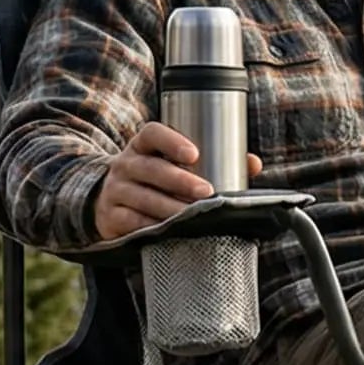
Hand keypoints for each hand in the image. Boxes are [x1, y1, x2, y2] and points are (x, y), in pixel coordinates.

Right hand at [92, 120, 263, 239]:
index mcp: (143, 145)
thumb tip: (253, 163)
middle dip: (180, 180)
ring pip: (144, 198)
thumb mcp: (174, 166)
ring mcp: (116, 190)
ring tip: (194, 215)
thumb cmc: (156, 181)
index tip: (194, 154)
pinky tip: (171, 230)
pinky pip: (133, 221)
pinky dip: (154, 227)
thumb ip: (214, 162)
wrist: (110, 203)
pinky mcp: (111, 216)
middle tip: (206, 191)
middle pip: (151, 168)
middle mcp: (126, 164)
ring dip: (171, 208)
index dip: (172, 141)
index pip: (153, 134)